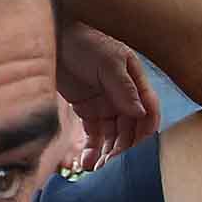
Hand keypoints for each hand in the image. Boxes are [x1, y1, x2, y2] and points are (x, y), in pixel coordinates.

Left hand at [53, 22, 158, 166]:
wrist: (54, 34)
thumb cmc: (84, 40)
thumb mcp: (107, 61)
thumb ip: (123, 87)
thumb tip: (140, 113)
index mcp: (135, 81)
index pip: (148, 110)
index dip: (146, 129)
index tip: (137, 145)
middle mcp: (124, 96)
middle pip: (131, 128)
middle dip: (123, 147)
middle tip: (110, 161)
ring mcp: (106, 104)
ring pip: (113, 136)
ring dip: (108, 153)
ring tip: (96, 167)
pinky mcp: (87, 110)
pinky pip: (95, 135)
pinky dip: (92, 149)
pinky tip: (87, 163)